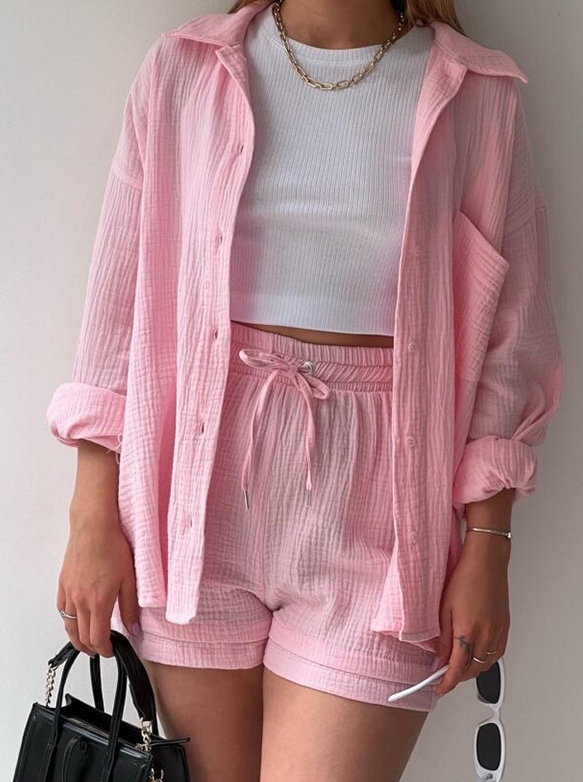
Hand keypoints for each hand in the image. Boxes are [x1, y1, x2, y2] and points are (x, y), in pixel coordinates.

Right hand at [56, 514, 140, 657]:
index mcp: (99, 602)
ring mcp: (69, 592)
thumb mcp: (130, 579)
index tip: (111, 651)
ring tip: (86, 642)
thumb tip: (134, 628)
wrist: (94, 527)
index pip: (98, 638)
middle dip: (91, 647)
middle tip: (100, 650)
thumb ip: (130, 607)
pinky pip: (61, 609)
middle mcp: (80, 601)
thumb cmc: (113, 547)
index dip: (105, 649)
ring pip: (68, 625)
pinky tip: (73, 619)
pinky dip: (67, 620)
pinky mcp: (63, 583)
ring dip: (77, 638)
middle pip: (82, 636)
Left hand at [433, 541, 509, 694]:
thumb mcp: (444, 606)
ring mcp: (498, 632)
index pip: (457, 668)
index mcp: (468, 631)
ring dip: (472, 669)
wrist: (487, 561)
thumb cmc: (465, 577)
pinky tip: (478, 654)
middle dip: (458, 677)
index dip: (446, 682)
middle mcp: (486, 635)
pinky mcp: (505, 626)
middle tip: (444, 674)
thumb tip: (438, 654)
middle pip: (473, 670)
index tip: (439, 687)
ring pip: (486, 664)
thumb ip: (441, 635)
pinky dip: (486, 659)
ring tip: (458, 663)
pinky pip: (497, 653)